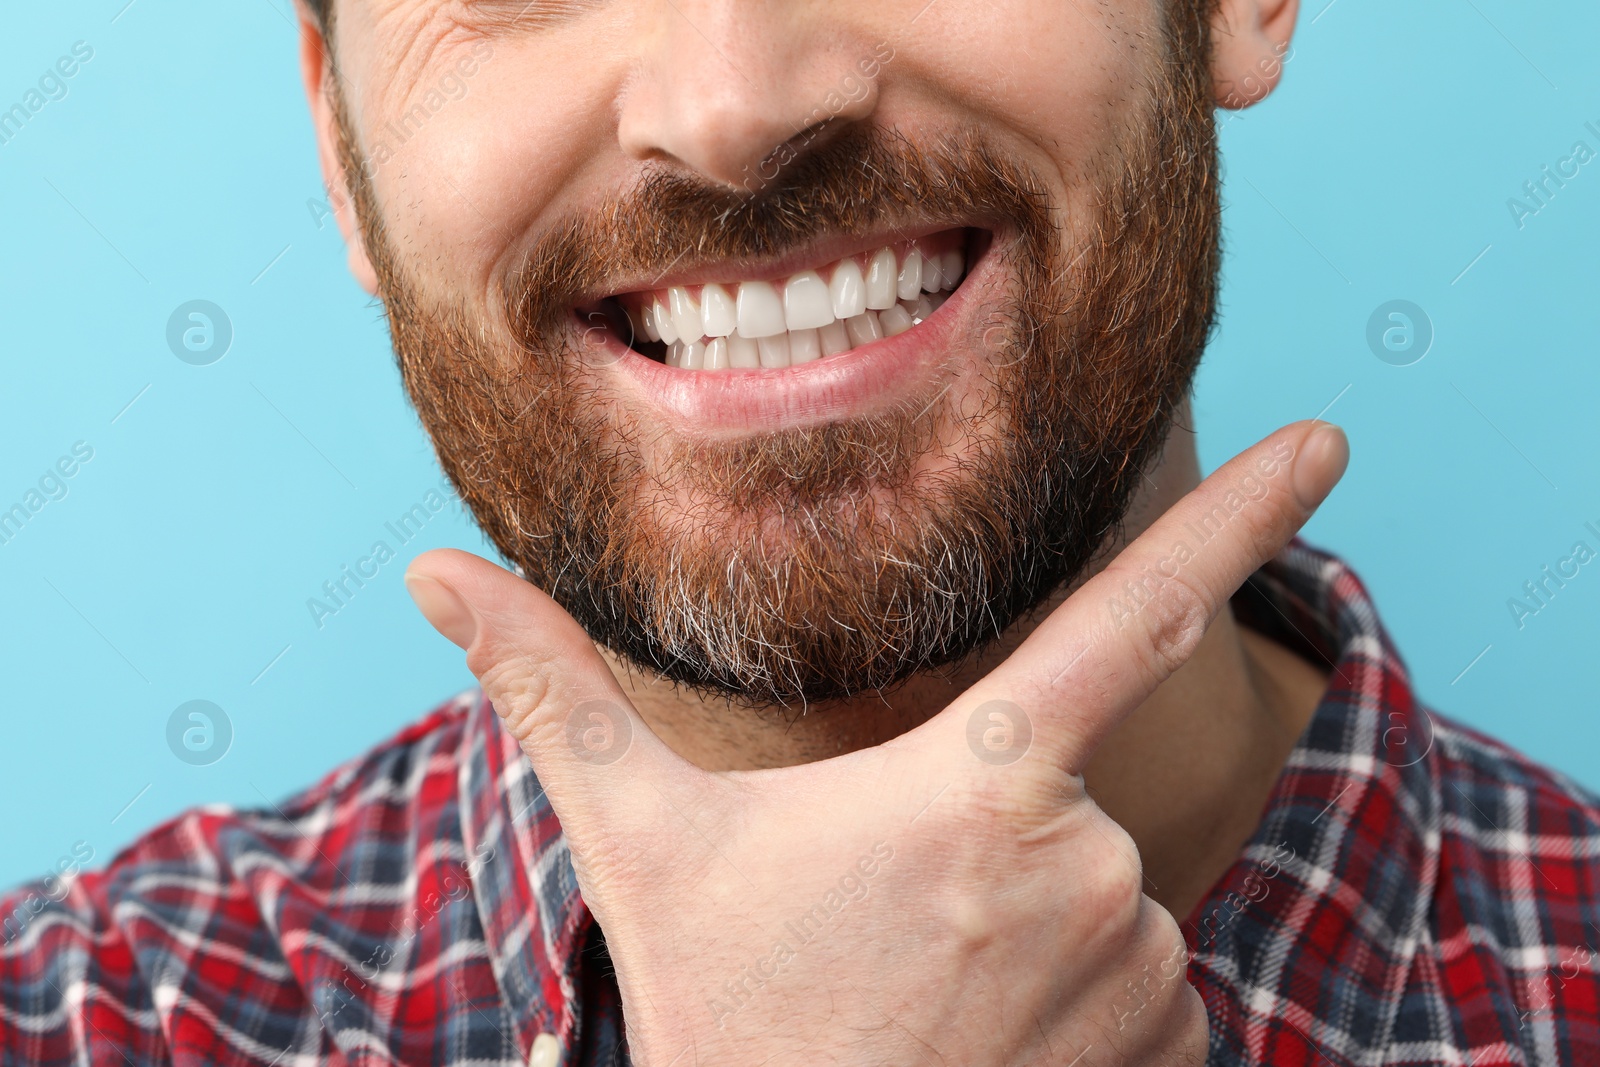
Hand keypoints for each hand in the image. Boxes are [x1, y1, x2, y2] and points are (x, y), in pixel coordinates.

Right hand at [404, 420, 1347, 1065]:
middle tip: (892, 922)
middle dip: (993, 831)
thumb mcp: (638, 842)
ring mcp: (1139, 970)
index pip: (1136, 613)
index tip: (1326, 436)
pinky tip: (985, 1038)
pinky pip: (1145, 977)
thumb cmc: (726, 1009)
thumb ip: (551, 694)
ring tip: (930, 989)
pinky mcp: (1172, 1050)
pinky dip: (1081, 990)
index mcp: (976, 784)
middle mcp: (1085, 870)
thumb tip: (432, 578)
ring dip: (1033, 920)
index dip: (1239, 511)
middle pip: (1069, 791)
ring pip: (1108, 890)